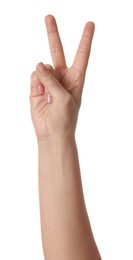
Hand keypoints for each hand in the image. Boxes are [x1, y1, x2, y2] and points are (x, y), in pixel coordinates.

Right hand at [29, 15, 94, 141]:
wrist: (52, 134)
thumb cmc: (65, 119)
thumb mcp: (64, 98)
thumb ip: (52, 80)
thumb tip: (38, 64)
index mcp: (76, 79)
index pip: (82, 55)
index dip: (85, 39)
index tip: (90, 24)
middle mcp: (62, 77)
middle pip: (58, 51)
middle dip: (53, 34)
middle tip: (48, 17)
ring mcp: (48, 81)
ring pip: (42, 66)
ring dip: (43, 78)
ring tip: (47, 96)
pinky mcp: (36, 87)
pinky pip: (33, 75)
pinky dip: (35, 83)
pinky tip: (39, 94)